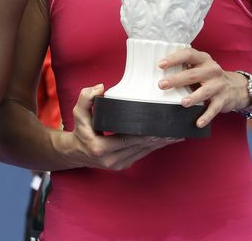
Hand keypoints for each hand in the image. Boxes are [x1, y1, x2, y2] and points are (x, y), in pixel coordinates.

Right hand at [67, 84, 181, 169]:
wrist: (76, 152)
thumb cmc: (80, 130)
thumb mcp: (78, 112)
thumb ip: (85, 98)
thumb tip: (100, 87)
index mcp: (100, 147)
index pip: (128, 139)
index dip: (145, 134)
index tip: (159, 127)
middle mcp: (111, 160)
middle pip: (140, 147)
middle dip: (158, 139)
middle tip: (174, 130)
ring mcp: (119, 165)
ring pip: (144, 153)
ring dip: (160, 145)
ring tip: (175, 135)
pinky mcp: (124, 165)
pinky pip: (142, 155)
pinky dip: (154, 148)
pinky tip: (165, 141)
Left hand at [157, 48, 248, 127]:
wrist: (236, 87)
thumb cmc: (209, 76)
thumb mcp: (200, 67)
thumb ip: (185, 68)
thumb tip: (158, 74)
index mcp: (203, 59)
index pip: (188, 55)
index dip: (174, 59)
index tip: (161, 64)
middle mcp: (212, 70)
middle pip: (192, 75)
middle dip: (176, 80)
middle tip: (162, 85)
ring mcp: (218, 85)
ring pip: (204, 91)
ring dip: (193, 97)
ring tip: (183, 102)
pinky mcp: (223, 100)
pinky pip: (213, 109)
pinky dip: (206, 116)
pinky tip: (198, 122)